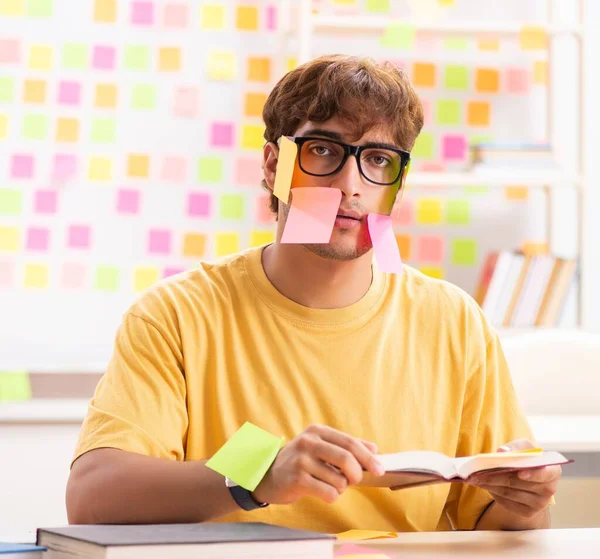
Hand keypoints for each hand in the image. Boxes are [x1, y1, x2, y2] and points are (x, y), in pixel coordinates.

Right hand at [252, 424, 383, 505]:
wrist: (268, 476)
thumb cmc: (300, 462)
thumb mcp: (321, 447)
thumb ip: (346, 446)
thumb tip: (374, 449)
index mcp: (317, 431)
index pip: (349, 442)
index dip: (367, 456)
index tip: (379, 469)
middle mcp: (308, 442)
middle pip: (346, 458)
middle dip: (357, 473)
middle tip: (356, 480)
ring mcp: (301, 460)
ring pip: (339, 479)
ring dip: (341, 487)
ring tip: (332, 485)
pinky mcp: (297, 479)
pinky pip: (328, 492)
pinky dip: (333, 496)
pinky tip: (324, 493)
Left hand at [469, 438, 561, 518]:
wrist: (530, 477)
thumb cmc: (527, 458)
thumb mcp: (524, 447)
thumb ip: (515, 447)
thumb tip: (502, 451)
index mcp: (552, 471)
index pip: (545, 474)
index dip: (533, 474)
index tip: (519, 473)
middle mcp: (549, 490)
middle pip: (518, 483)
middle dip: (495, 476)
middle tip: (477, 472)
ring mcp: (539, 504)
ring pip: (509, 493)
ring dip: (489, 485)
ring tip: (474, 478)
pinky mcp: (527, 512)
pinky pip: (506, 502)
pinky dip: (492, 493)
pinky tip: (482, 485)